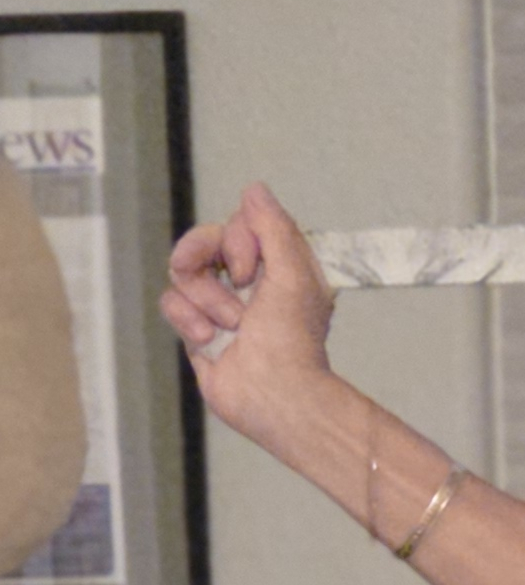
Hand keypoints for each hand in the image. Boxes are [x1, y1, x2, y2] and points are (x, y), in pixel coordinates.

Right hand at [160, 182, 340, 438]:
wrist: (275, 396)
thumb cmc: (292, 340)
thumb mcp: (292, 275)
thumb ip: (273, 228)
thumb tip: (254, 189)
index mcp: (279, 267)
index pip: (238, 223)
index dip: (236, 238)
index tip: (252, 271)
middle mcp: (251, 284)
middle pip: (204, 241)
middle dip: (206, 258)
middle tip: (236, 286)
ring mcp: (222, 306)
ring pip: (184, 272)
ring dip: (206, 299)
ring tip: (232, 328)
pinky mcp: (198, 329)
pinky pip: (172, 302)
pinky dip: (189, 320)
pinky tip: (212, 342)